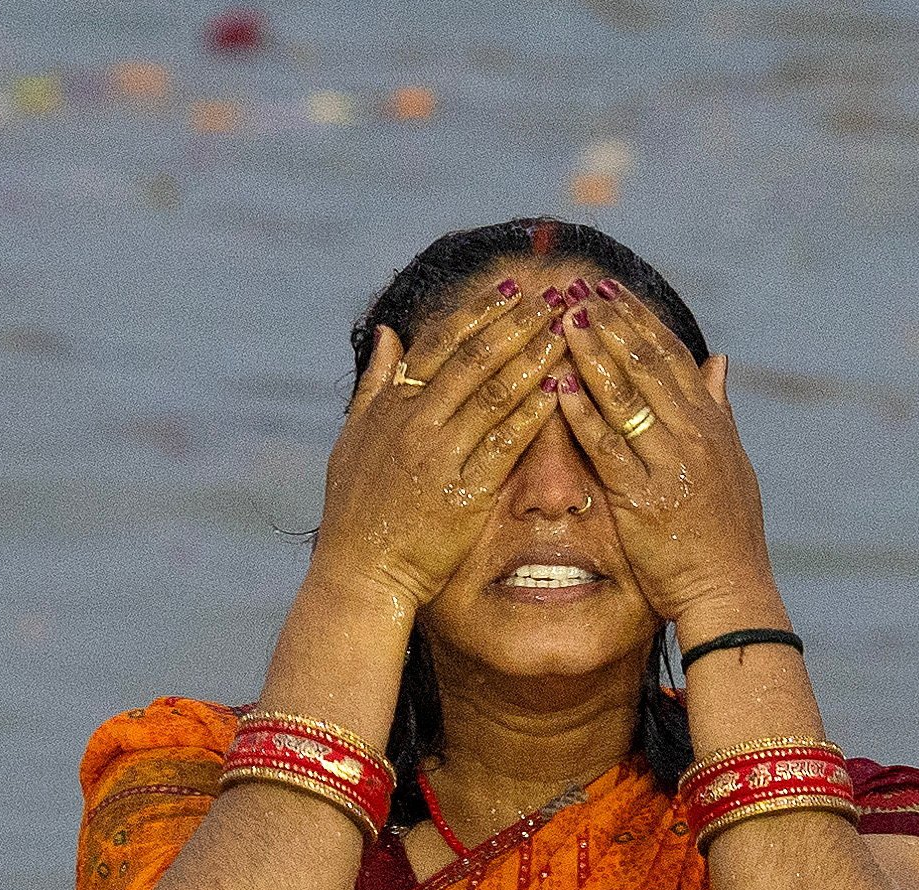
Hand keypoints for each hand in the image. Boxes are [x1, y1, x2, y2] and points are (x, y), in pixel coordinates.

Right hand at [315, 284, 566, 609]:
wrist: (360, 570)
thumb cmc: (356, 508)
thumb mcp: (354, 436)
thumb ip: (377, 383)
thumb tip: (391, 333)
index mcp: (393, 405)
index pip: (440, 344)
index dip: (478, 313)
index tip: (509, 289)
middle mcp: (416, 423)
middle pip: (474, 360)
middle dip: (516, 325)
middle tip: (551, 299)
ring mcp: (440, 456)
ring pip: (493, 395)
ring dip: (532, 360)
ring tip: (564, 335)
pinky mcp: (464, 492)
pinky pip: (504, 445)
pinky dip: (531, 416)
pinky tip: (558, 393)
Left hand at [547, 280, 780, 631]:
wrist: (732, 591)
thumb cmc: (729, 534)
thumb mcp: (734, 462)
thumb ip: (720, 409)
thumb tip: (719, 360)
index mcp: (713, 426)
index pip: (673, 356)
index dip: (640, 319)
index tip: (610, 289)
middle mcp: (695, 437)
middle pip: (648, 366)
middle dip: (610, 323)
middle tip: (576, 289)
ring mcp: (671, 466)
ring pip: (627, 398)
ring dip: (592, 355)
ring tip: (562, 321)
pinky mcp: (645, 500)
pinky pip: (608, 449)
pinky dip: (582, 416)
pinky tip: (557, 388)